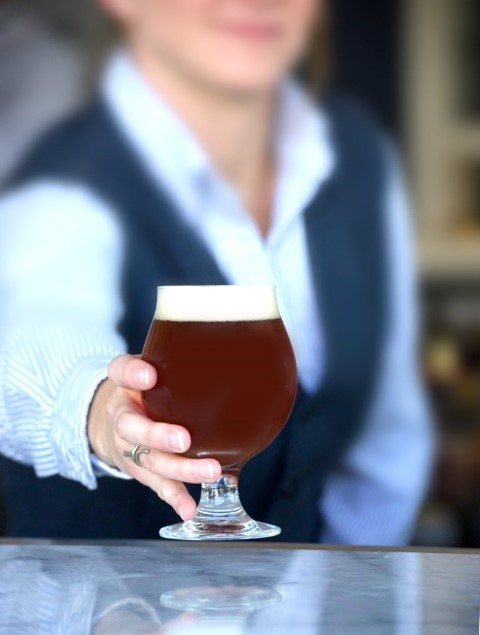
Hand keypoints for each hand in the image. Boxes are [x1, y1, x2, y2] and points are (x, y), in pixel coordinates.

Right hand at [87, 354, 220, 519]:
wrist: (116, 420)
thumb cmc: (148, 390)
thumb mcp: (154, 368)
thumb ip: (181, 363)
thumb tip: (238, 355)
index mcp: (125, 384)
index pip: (120, 371)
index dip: (132, 374)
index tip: (149, 375)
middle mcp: (122, 414)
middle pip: (132, 426)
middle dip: (157, 435)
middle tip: (183, 439)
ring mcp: (129, 445)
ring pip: (148, 459)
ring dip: (179, 468)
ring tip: (209, 472)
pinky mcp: (139, 469)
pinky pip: (156, 484)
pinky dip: (174, 496)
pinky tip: (189, 507)